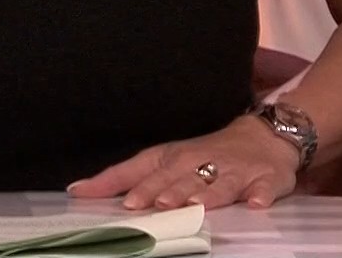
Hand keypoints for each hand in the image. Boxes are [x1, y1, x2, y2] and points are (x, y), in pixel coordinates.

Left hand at [67, 115, 299, 211]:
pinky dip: (262, 194)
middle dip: (171, 190)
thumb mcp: (161, 160)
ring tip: (197, 205)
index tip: (126, 202)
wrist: (262, 137)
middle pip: (185, 177)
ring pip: (221, 183)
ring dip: (210, 193)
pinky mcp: (265, 179)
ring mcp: (236, 171)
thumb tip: (76, 190)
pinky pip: (265, 187)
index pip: (154, 171)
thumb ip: (120, 177)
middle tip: (159, 204)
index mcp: (175, 158)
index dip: (140, 186)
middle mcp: (203, 163)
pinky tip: (258, 203)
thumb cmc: (203, 154)